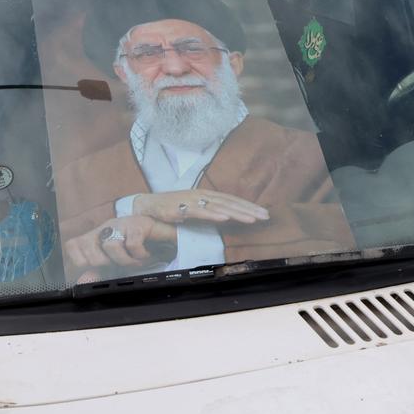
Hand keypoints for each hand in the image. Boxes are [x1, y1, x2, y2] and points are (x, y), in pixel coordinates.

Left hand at [63, 215, 176, 273]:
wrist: (168, 233)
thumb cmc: (140, 247)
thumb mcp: (117, 261)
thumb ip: (100, 271)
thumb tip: (83, 281)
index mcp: (97, 235)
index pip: (74, 245)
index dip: (81, 260)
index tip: (97, 268)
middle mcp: (107, 227)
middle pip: (89, 246)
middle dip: (104, 262)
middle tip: (119, 264)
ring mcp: (123, 224)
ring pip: (110, 245)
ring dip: (125, 260)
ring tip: (135, 261)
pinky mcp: (139, 224)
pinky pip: (132, 243)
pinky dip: (139, 255)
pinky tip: (145, 255)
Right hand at [131, 189, 269, 224]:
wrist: (148, 206)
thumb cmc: (172, 208)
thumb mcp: (195, 210)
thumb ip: (210, 212)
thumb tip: (228, 217)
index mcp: (207, 195)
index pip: (232, 200)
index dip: (248, 206)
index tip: (264, 213)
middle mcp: (202, 196)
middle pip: (230, 202)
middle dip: (249, 209)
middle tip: (265, 216)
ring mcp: (192, 201)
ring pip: (219, 207)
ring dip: (236, 212)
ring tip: (251, 218)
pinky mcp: (181, 209)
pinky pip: (200, 212)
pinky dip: (213, 214)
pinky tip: (225, 218)